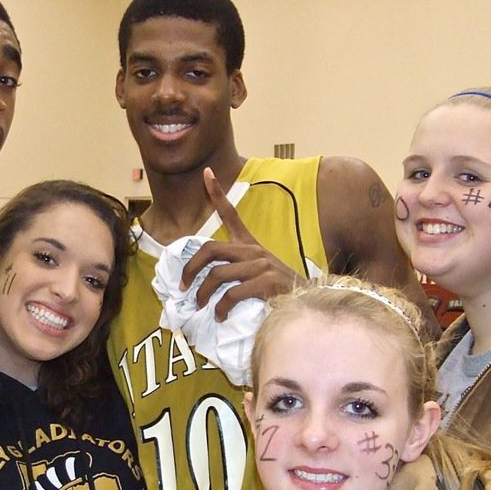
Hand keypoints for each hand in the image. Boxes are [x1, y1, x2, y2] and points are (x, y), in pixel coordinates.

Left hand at [182, 169, 300, 320]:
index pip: (232, 214)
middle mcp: (254, 251)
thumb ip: (235, 271)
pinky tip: (220, 316)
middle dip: (190, 269)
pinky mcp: (266, 281)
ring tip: (201, 307)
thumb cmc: (278, 290)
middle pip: (211, 250)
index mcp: (250, 245)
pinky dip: (221, 308)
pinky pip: (231, 294)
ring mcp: (260, 265)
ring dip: (203, 295)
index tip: (206, 173)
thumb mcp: (257, 273)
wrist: (307, 301)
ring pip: (217, 276)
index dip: (217, 193)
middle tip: (183, 286)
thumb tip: (205, 284)